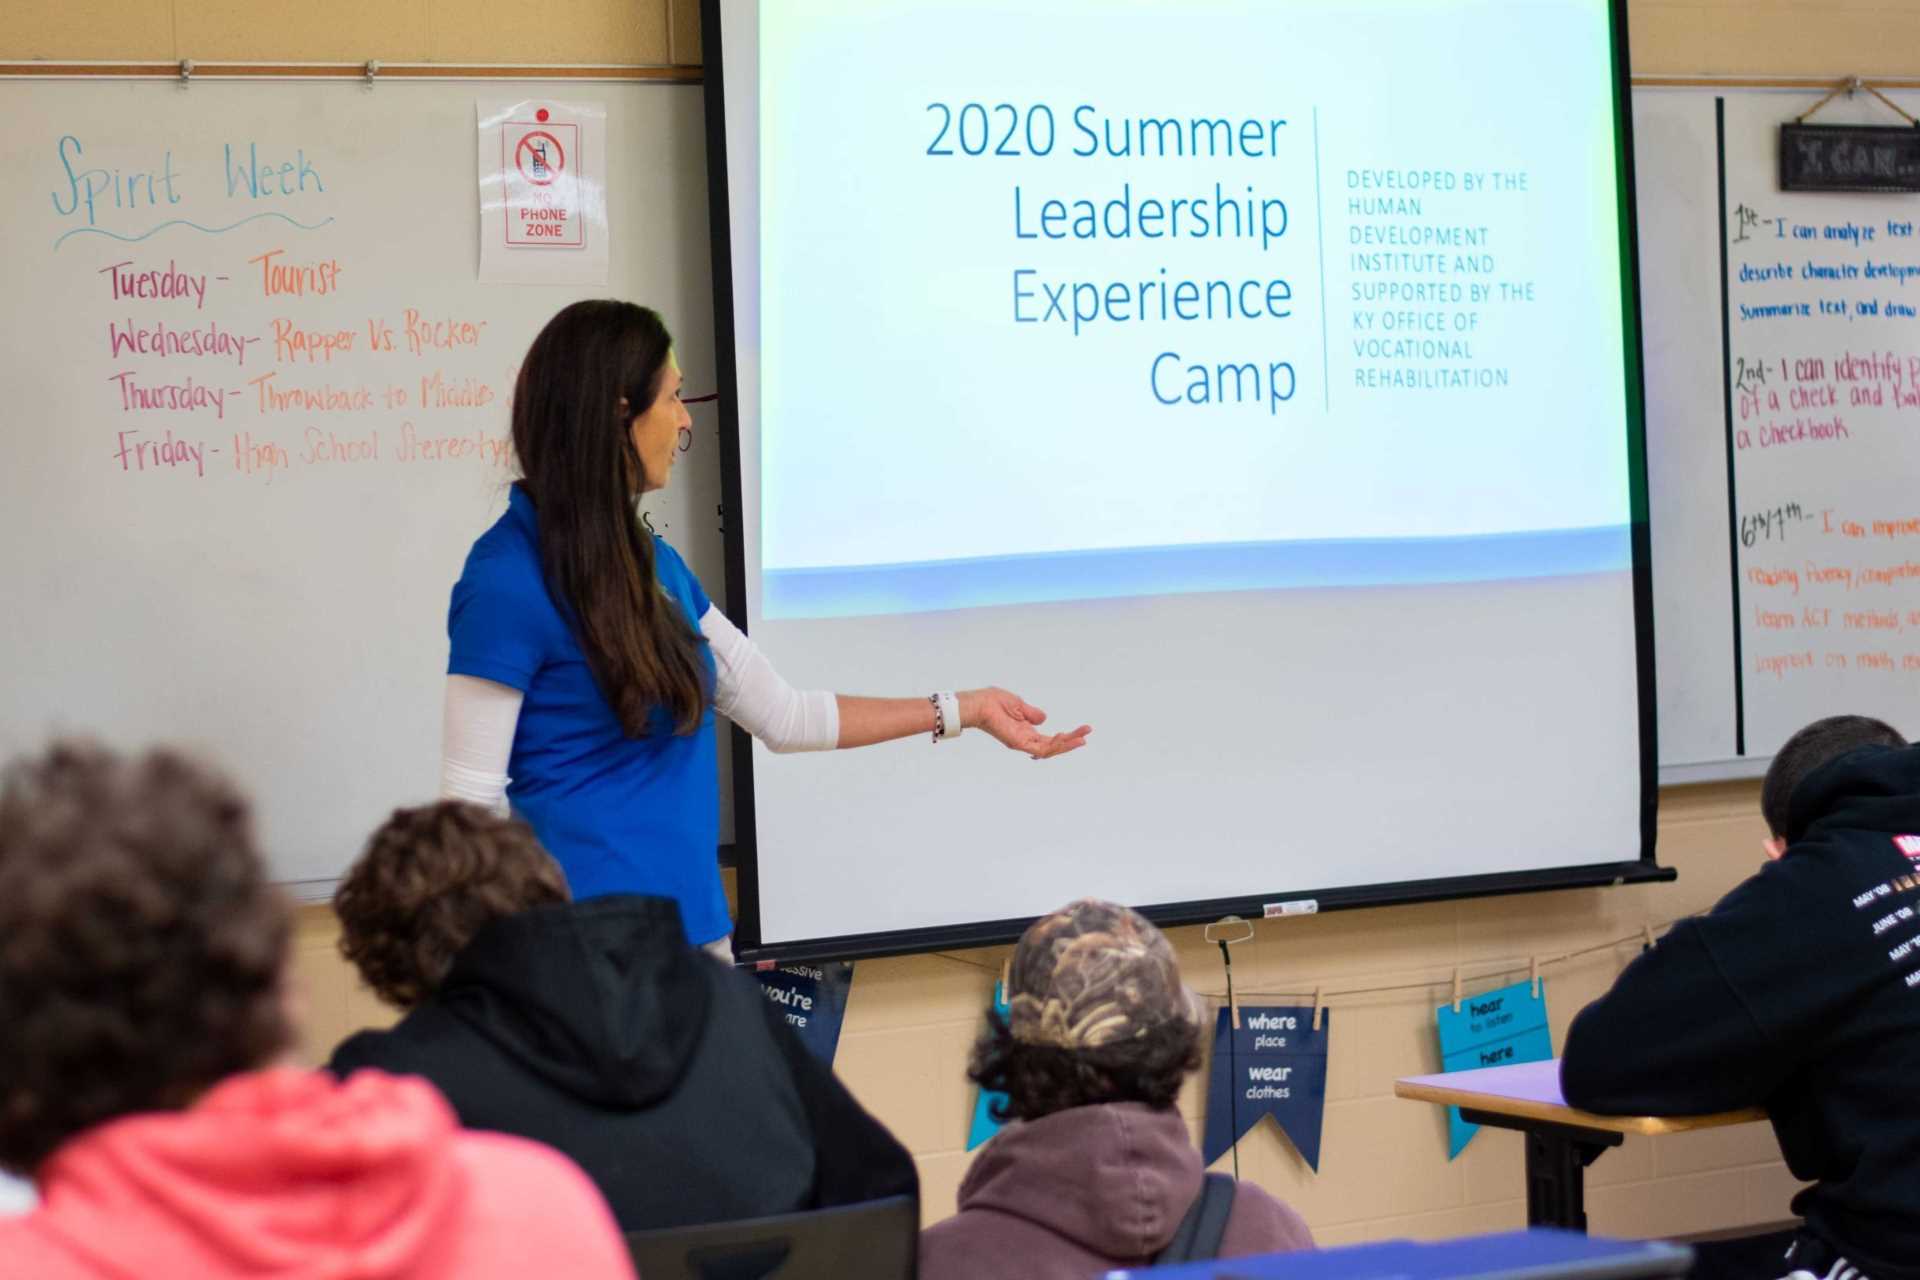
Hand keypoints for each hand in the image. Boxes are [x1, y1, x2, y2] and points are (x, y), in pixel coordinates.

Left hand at [959, 687, 1090, 759]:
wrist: (979, 704)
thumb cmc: (992, 702)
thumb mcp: (1019, 705)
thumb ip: (1032, 713)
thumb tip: (1044, 718)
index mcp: (1025, 731)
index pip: (1050, 738)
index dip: (1066, 736)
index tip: (1082, 730)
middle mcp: (1025, 739)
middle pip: (1053, 746)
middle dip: (1071, 741)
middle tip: (1087, 734)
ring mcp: (1022, 743)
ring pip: (1050, 749)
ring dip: (1067, 744)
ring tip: (1082, 737)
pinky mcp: (1018, 743)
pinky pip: (1040, 748)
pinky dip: (1053, 744)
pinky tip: (1064, 736)